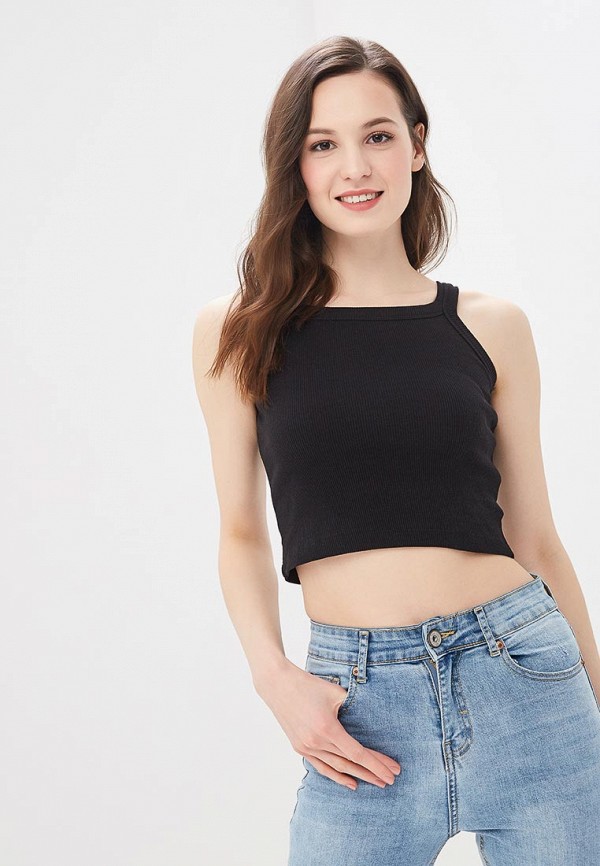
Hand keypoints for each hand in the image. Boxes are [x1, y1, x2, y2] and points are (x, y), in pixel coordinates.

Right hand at [255, 659, 401, 789]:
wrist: (277, 684)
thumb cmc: (308, 684)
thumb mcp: (335, 692)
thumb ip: (354, 706)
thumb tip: (372, 715)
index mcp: (327, 728)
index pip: (357, 753)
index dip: (376, 763)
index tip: (392, 771)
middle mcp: (316, 742)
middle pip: (350, 763)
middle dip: (373, 772)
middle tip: (391, 779)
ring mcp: (306, 747)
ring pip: (337, 768)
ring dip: (358, 776)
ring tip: (377, 783)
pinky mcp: (299, 747)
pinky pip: (322, 767)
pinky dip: (337, 776)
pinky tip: (351, 783)